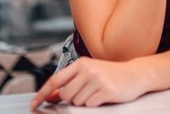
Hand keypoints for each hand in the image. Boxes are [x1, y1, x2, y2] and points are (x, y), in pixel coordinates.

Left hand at [30, 58, 150, 108]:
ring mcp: (97, 79)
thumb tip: (50, 95)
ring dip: (85, 102)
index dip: (42, 93)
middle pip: (66, 95)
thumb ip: (70, 82)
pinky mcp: (106, 90)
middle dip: (72, 100)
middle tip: (85, 94)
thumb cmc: (111, 75)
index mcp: (80, 63)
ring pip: (77, 102)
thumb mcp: (89, 73)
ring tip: (97, 93)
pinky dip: (95, 104)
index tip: (34, 104)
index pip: (55, 80)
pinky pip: (90, 105)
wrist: (135, 74)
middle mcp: (87, 70)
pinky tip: (103, 96)